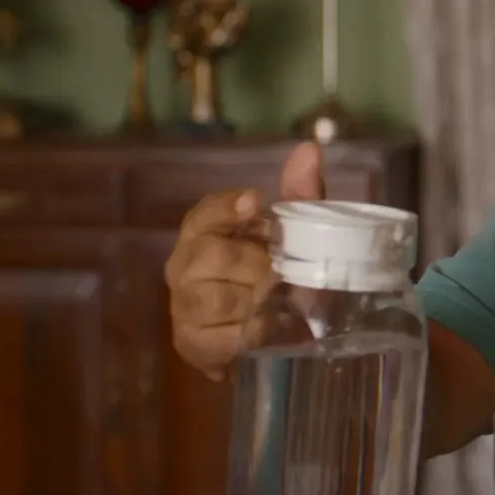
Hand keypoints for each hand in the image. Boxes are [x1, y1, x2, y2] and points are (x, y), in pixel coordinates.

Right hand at [165, 142, 324, 380]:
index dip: (225, 207)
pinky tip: (269, 332)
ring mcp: (184, 306)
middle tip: (284, 276)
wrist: (267, 334)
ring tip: (279, 305)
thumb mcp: (293, 234)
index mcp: (205, 231)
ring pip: (217, 300)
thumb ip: (301, 195)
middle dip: (257, 267)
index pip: (203, 213)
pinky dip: (250, 336)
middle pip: (213, 257)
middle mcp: (184, 265)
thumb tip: (310, 150)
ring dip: (256, 303)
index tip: (253, 201)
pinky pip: (220, 339)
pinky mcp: (192, 343)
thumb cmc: (274, 273)